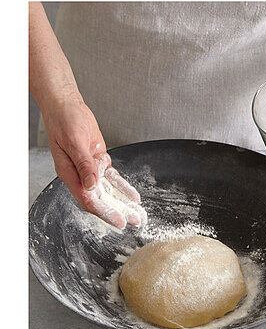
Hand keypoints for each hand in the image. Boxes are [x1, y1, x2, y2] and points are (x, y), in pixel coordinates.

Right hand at [44, 95, 144, 227]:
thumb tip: (92, 185)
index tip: (118, 221)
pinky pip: (111, 177)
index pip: (89, 199)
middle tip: (134, 222)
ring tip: (137, 214)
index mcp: (69, 174)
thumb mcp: (75, 142)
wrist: (67, 106)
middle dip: (118, 211)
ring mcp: (90, 168)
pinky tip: (132, 196)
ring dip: (122, 202)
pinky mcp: (98, 160)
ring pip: (108, 190)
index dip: (104, 212)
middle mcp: (80, 175)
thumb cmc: (65, 121)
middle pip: (100, 199)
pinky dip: (122, 186)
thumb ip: (83, 164)